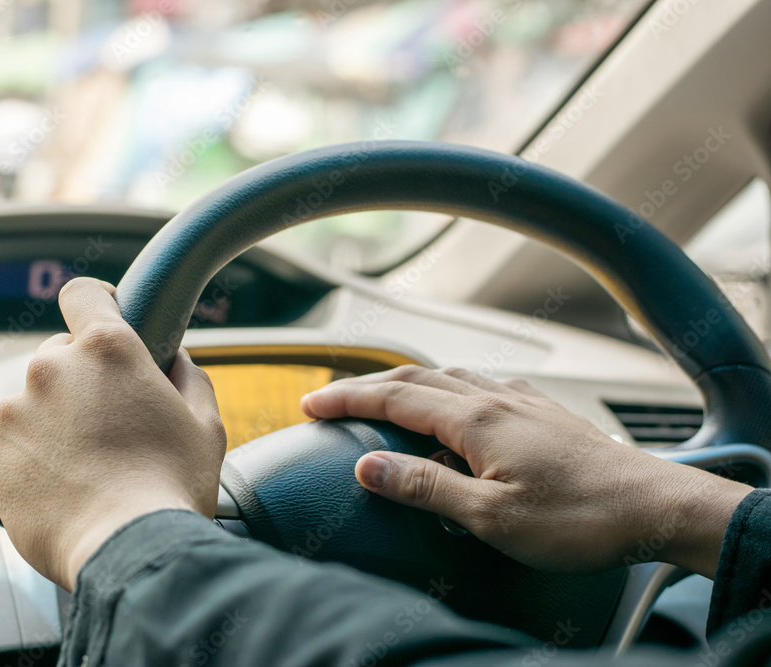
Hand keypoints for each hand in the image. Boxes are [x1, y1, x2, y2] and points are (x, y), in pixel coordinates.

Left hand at [0, 278, 226, 590]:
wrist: (128, 551)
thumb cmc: (172, 488)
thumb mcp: (205, 423)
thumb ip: (187, 376)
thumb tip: (174, 360)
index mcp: (107, 350)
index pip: (83, 294)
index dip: (93, 303)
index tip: (100, 317)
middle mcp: (52, 369)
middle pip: (58, 355)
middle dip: (80, 381)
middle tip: (108, 424)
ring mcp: (14, 412)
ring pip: (31, 402)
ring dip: (52, 422)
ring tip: (85, 466)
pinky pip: (8, 444)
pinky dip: (27, 459)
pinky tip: (60, 486)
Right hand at [300, 366, 750, 576]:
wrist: (656, 507)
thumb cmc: (579, 519)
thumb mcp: (492, 518)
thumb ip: (426, 487)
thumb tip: (367, 465)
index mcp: (476, 420)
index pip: (394, 397)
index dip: (347, 399)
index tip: (309, 403)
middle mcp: (496, 399)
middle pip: (416, 377)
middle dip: (366, 384)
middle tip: (330, 396)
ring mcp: (522, 401)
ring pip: (450, 375)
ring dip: (406, 380)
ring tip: (381, 392)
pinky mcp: (544, 411)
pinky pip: (481, 384)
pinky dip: (448, 384)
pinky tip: (457, 398)